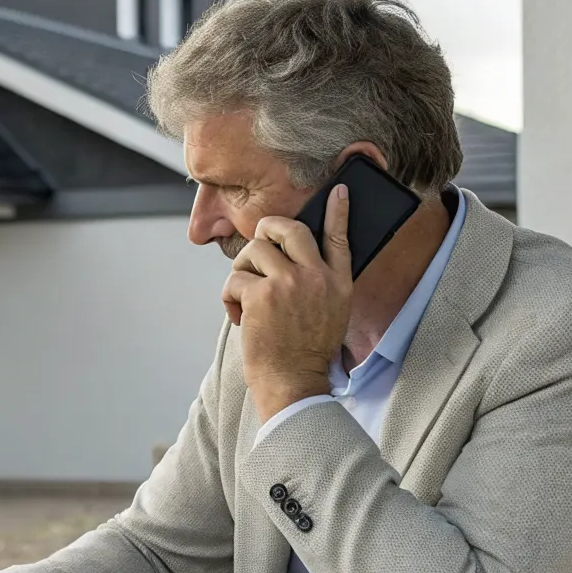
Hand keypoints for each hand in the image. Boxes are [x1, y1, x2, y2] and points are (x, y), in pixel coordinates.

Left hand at [222, 184, 352, 421]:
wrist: (294, 382)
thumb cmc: (306, 353)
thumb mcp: (331, 314)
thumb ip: (319, 284)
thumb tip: (293, 261)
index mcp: (338, 283)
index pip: (341, 238)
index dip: (338, 212)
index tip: (338, 190)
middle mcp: (317, 277)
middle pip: (289, 229)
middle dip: (267, 229)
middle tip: (257, 245)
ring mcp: (290, 282)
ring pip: (254, 250)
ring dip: (243, 271)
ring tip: (246, 297)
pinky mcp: (262, 293)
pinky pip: (235, 278)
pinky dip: (230, 297)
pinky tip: (241, 317)